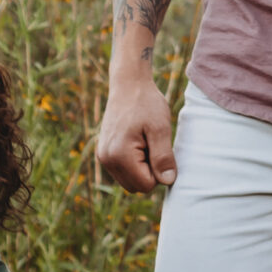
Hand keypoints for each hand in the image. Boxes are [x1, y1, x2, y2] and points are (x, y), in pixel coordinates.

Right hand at [96, 75, 175, 192]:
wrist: (128, 84)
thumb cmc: (146, 103)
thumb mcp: (160, 128)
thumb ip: (163, 157)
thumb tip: (167, 181)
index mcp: (119, 155)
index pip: (146, 185)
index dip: (159, 170)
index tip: (158, 146)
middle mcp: (106, 160)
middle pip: (137, 187)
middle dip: (150, 171)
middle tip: (152, 144)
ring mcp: (103, 157)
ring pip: (130, 181)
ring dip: (142, 167)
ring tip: (145, 142)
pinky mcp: (104, 153)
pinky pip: (124, 171)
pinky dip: (134, 163)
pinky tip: (138, 142)